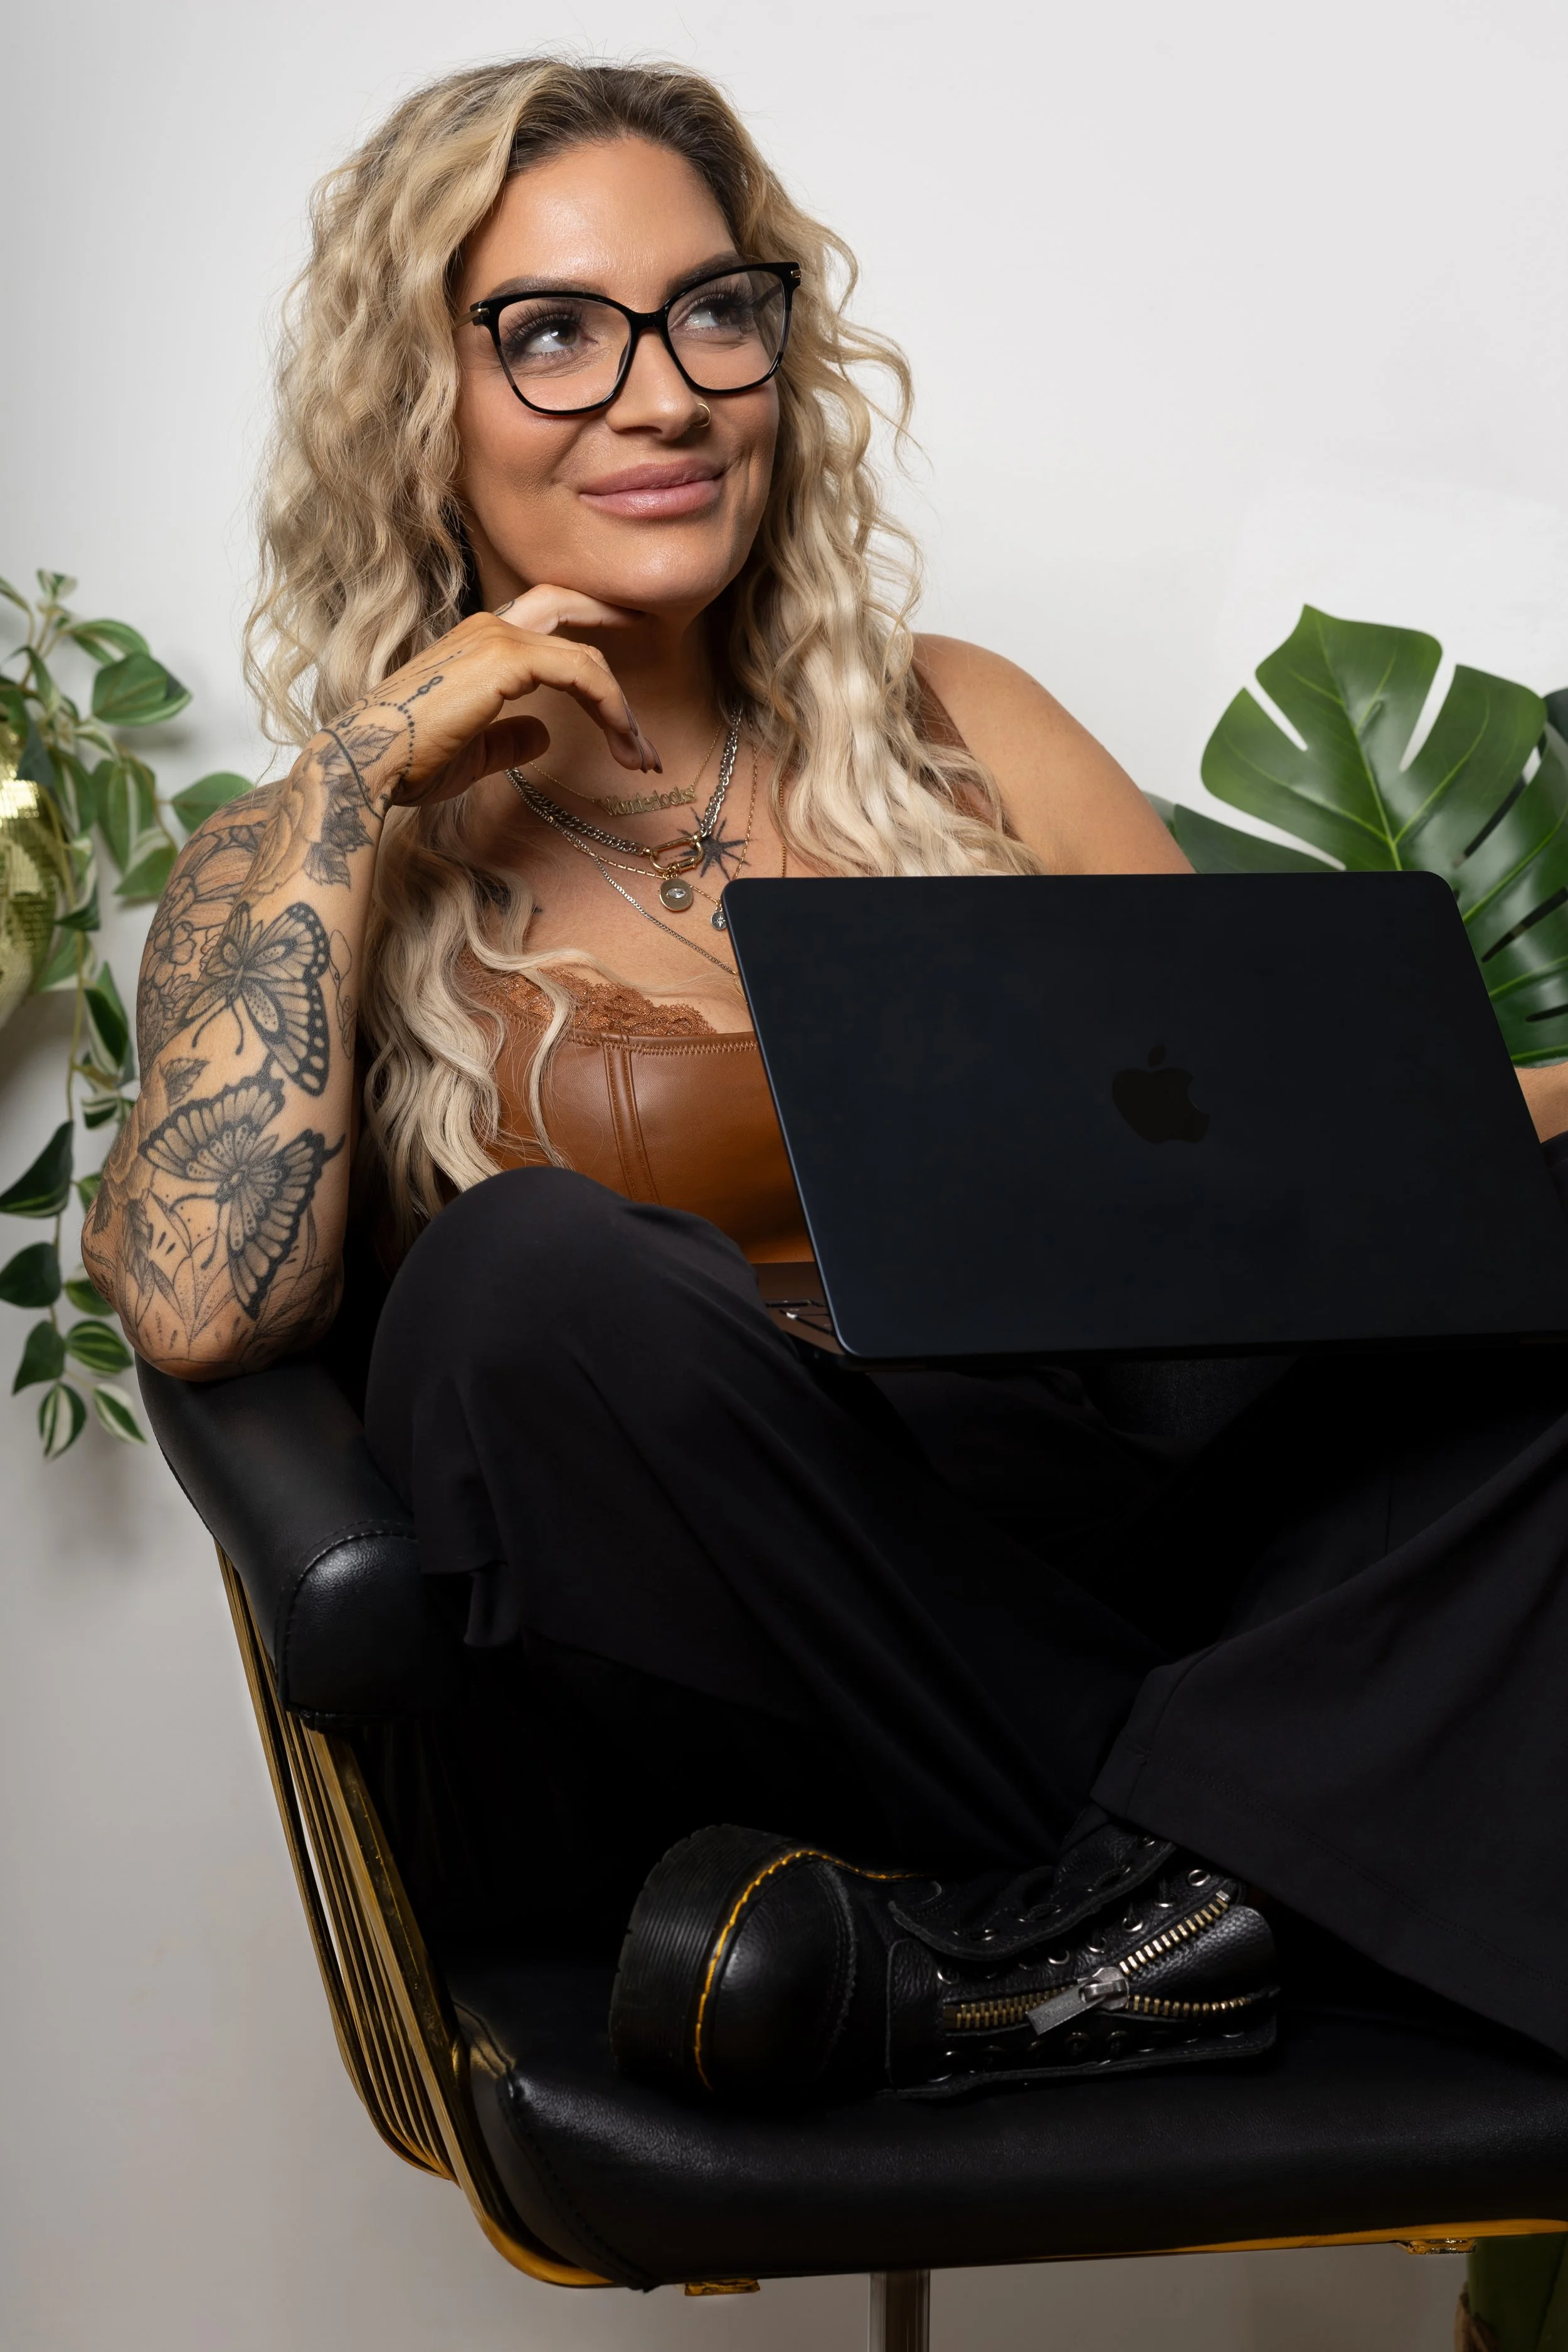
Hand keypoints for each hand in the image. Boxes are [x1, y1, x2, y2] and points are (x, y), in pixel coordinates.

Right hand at [321, 587, 659, 813]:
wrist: (368, 763)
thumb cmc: (408, 762)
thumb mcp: (472, 751)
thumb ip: (509, 739)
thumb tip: (542, 734)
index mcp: (480, 643)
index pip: (553, 631)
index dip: (594, 662)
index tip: (626, 714)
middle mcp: (491, 627)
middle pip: (576, 626)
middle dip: (618, 671)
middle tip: (648, 726)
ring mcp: (499, 638)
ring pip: (588, 660)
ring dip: (621, 711)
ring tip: (641, 757)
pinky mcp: (508, 659)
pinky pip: (583, 673)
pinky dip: (611, 706)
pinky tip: (624, 740)